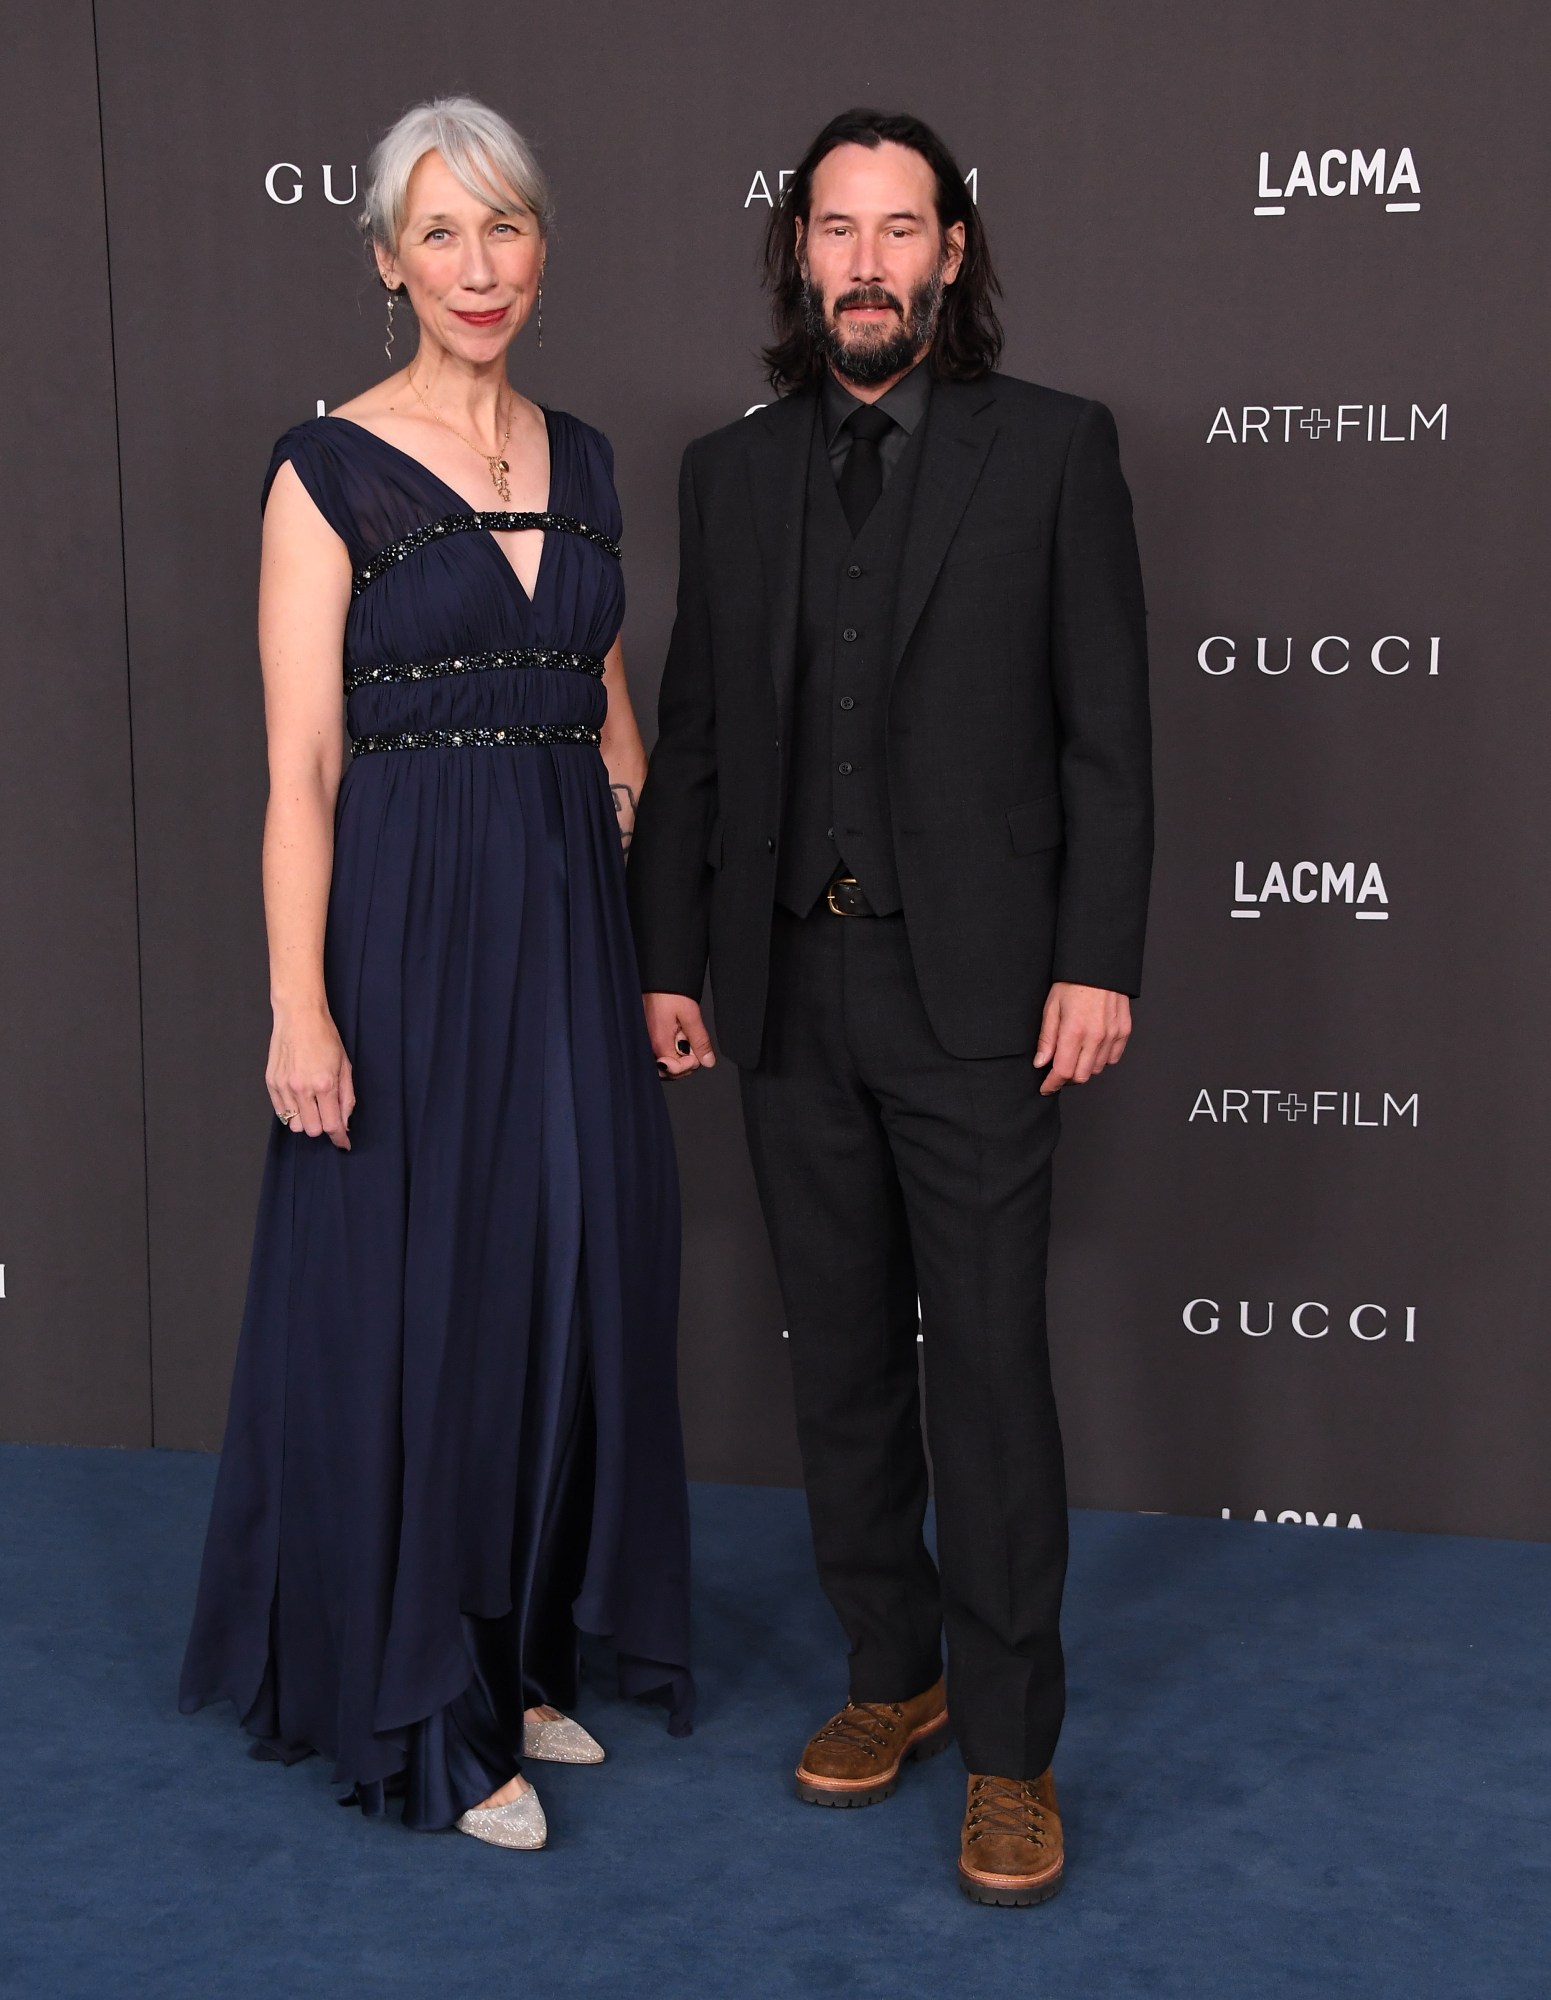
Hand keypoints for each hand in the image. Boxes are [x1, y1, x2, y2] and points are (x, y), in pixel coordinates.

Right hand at [267, 1004, 354, 1147]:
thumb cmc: (324, 1037)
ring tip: (311, 1103)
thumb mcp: (345, 1066)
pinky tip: (299, 1098)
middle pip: (312, 1130)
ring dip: (305, 1120)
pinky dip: (291, 1111)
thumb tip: (345, 1122)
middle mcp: (302, 1088)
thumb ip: (346, 1097)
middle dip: (323, 1126)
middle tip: (327, 1113)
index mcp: (324, 1084)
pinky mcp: (271, 1083)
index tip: (343, 1143)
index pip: (331, 1125)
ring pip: (294, 1125)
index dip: (339, 1138)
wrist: (299, 1016)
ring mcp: (284, 1086)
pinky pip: (280, 1112)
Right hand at [643, 993, 715, 1079]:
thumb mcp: (691, 1015)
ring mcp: (646, 1042)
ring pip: (665, 1064)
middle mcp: (648, 1046)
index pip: (675, 1070)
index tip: (698, 1052)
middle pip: (669, 1071)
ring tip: (684, 1036)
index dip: (691, 1063)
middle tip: (692, 1043)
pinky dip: (672, 1050)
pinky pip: (660, 1054)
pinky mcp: (647, 1038)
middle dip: (685, 1062)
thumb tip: (708, 1062)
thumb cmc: (670, 992)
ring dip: (679, 1056)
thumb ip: (700, 1041)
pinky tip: (677, 1037)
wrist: (658, 978)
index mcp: (658, 1043)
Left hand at [1034, 983, 1131, 1095]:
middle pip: (1081, 1076)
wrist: (1100, 966)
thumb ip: (1046, 1039)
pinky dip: (1101, 1060)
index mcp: (1074, 1031)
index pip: (1062, 1071)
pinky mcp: (1124, 1031)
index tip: (1046, 1087)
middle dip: (1067, 1078)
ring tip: (1074, 1056)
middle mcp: (1095, 1036)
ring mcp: (1112, 1035)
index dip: (1052, 1084)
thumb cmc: (1073, 983)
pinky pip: (1112, 1058)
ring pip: (1097, 1069)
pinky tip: (1091, 1050)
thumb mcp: (1051, 1008)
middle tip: (1057, 1071)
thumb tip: (1041, 1063)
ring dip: (1084, 1069)